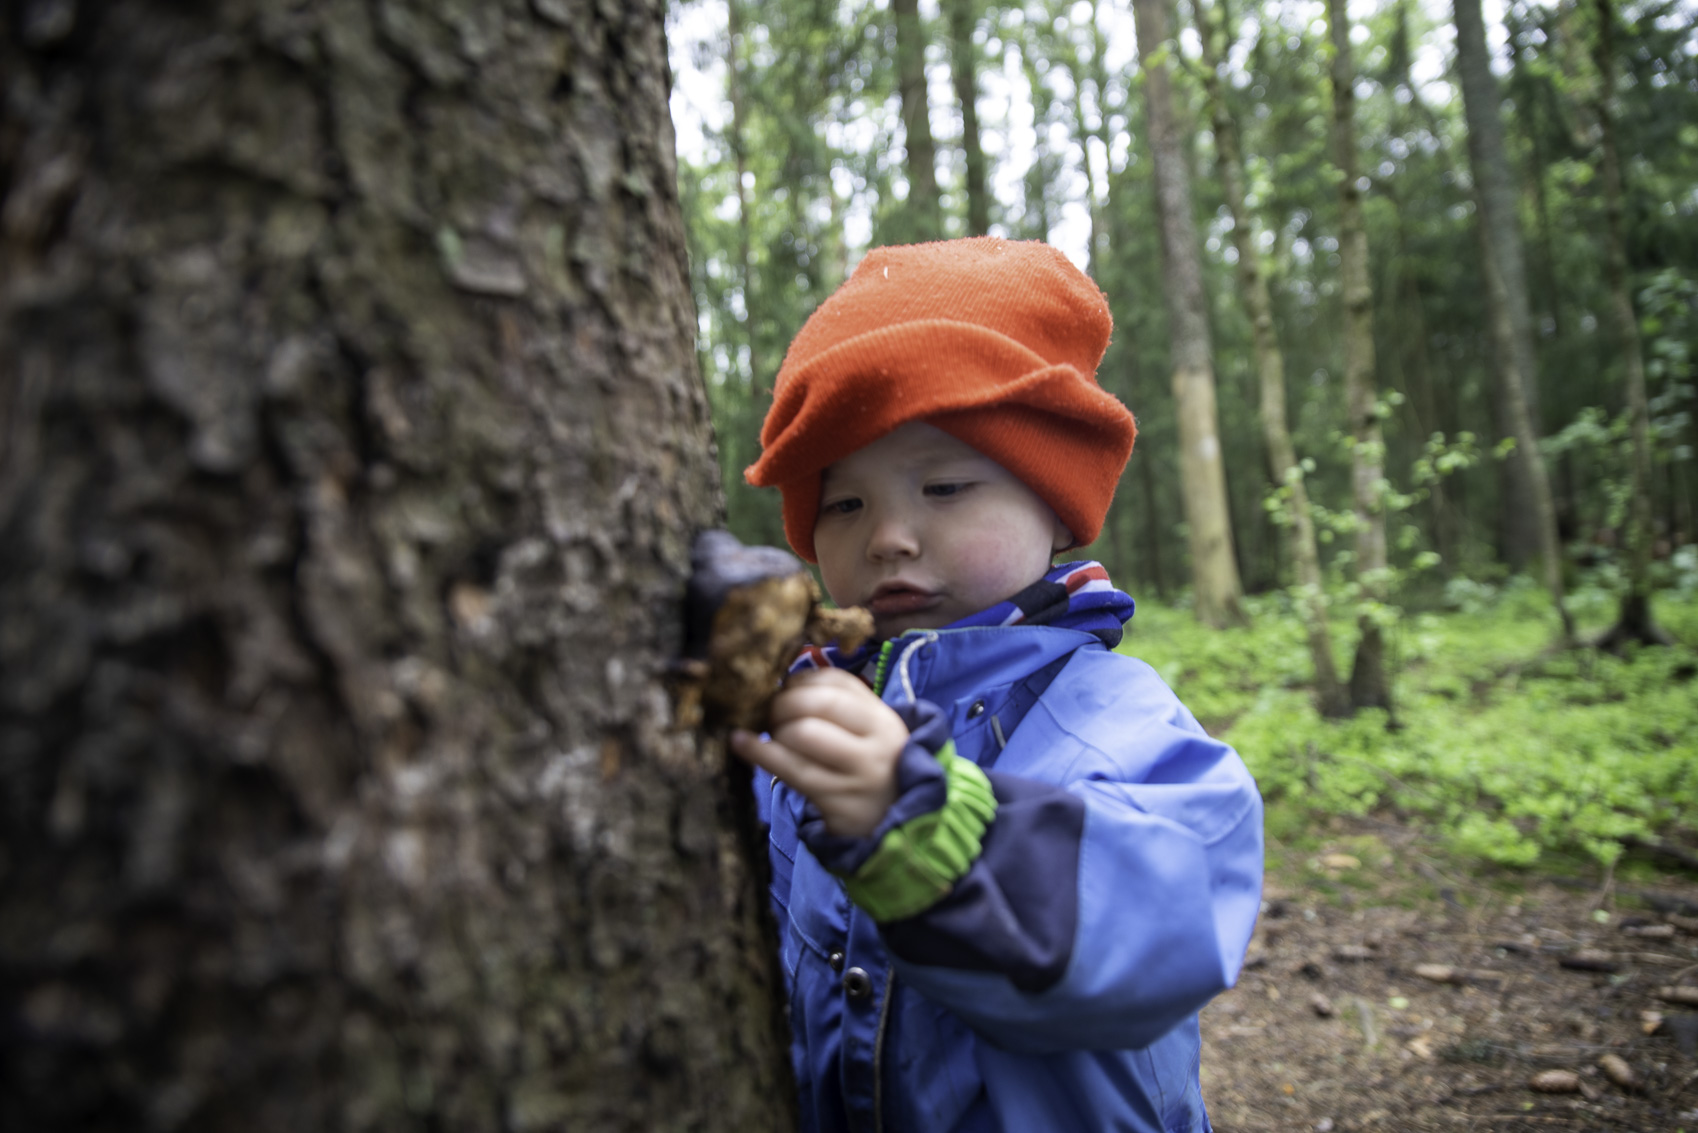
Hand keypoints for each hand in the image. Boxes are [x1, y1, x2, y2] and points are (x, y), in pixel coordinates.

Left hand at [730, 668, 907, 837]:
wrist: (889, 822)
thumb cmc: (866, 770)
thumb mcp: (867, 735)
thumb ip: (836, 707)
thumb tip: (781, 685)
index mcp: (882, 719)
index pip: (837, 682)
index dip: (800, 681)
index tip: (783, 689)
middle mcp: (877, 743)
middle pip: (820, 704)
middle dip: (784, 703)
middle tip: (770, 715)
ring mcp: (859, 775)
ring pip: (803, 735)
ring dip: (776, 729)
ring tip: (770, 736)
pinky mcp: (838, 802)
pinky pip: (791, 771)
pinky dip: (759, 752)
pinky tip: (739, 742)